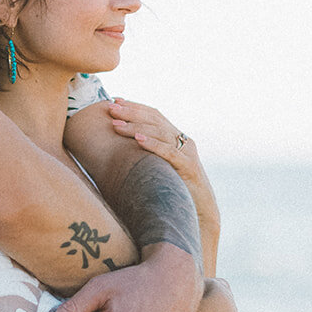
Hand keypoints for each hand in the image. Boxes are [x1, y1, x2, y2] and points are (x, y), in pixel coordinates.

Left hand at [106, 99, 217, 231]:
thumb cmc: (176, 189)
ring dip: (135, 128)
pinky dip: (153, 144)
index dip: (134, 106)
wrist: (201, 211)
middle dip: (131, 112)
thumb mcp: (160, 167)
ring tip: (116, 125)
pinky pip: (169, 152)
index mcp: (176, 138)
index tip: (114, 100)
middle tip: (110, 108)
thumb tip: (118, 149)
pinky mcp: (189, 167)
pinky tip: (137, 140)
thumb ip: (147, 154)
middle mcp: (183, 140)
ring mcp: (187, 152)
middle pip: (155, 120)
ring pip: (160, 133)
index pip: (154, 115)